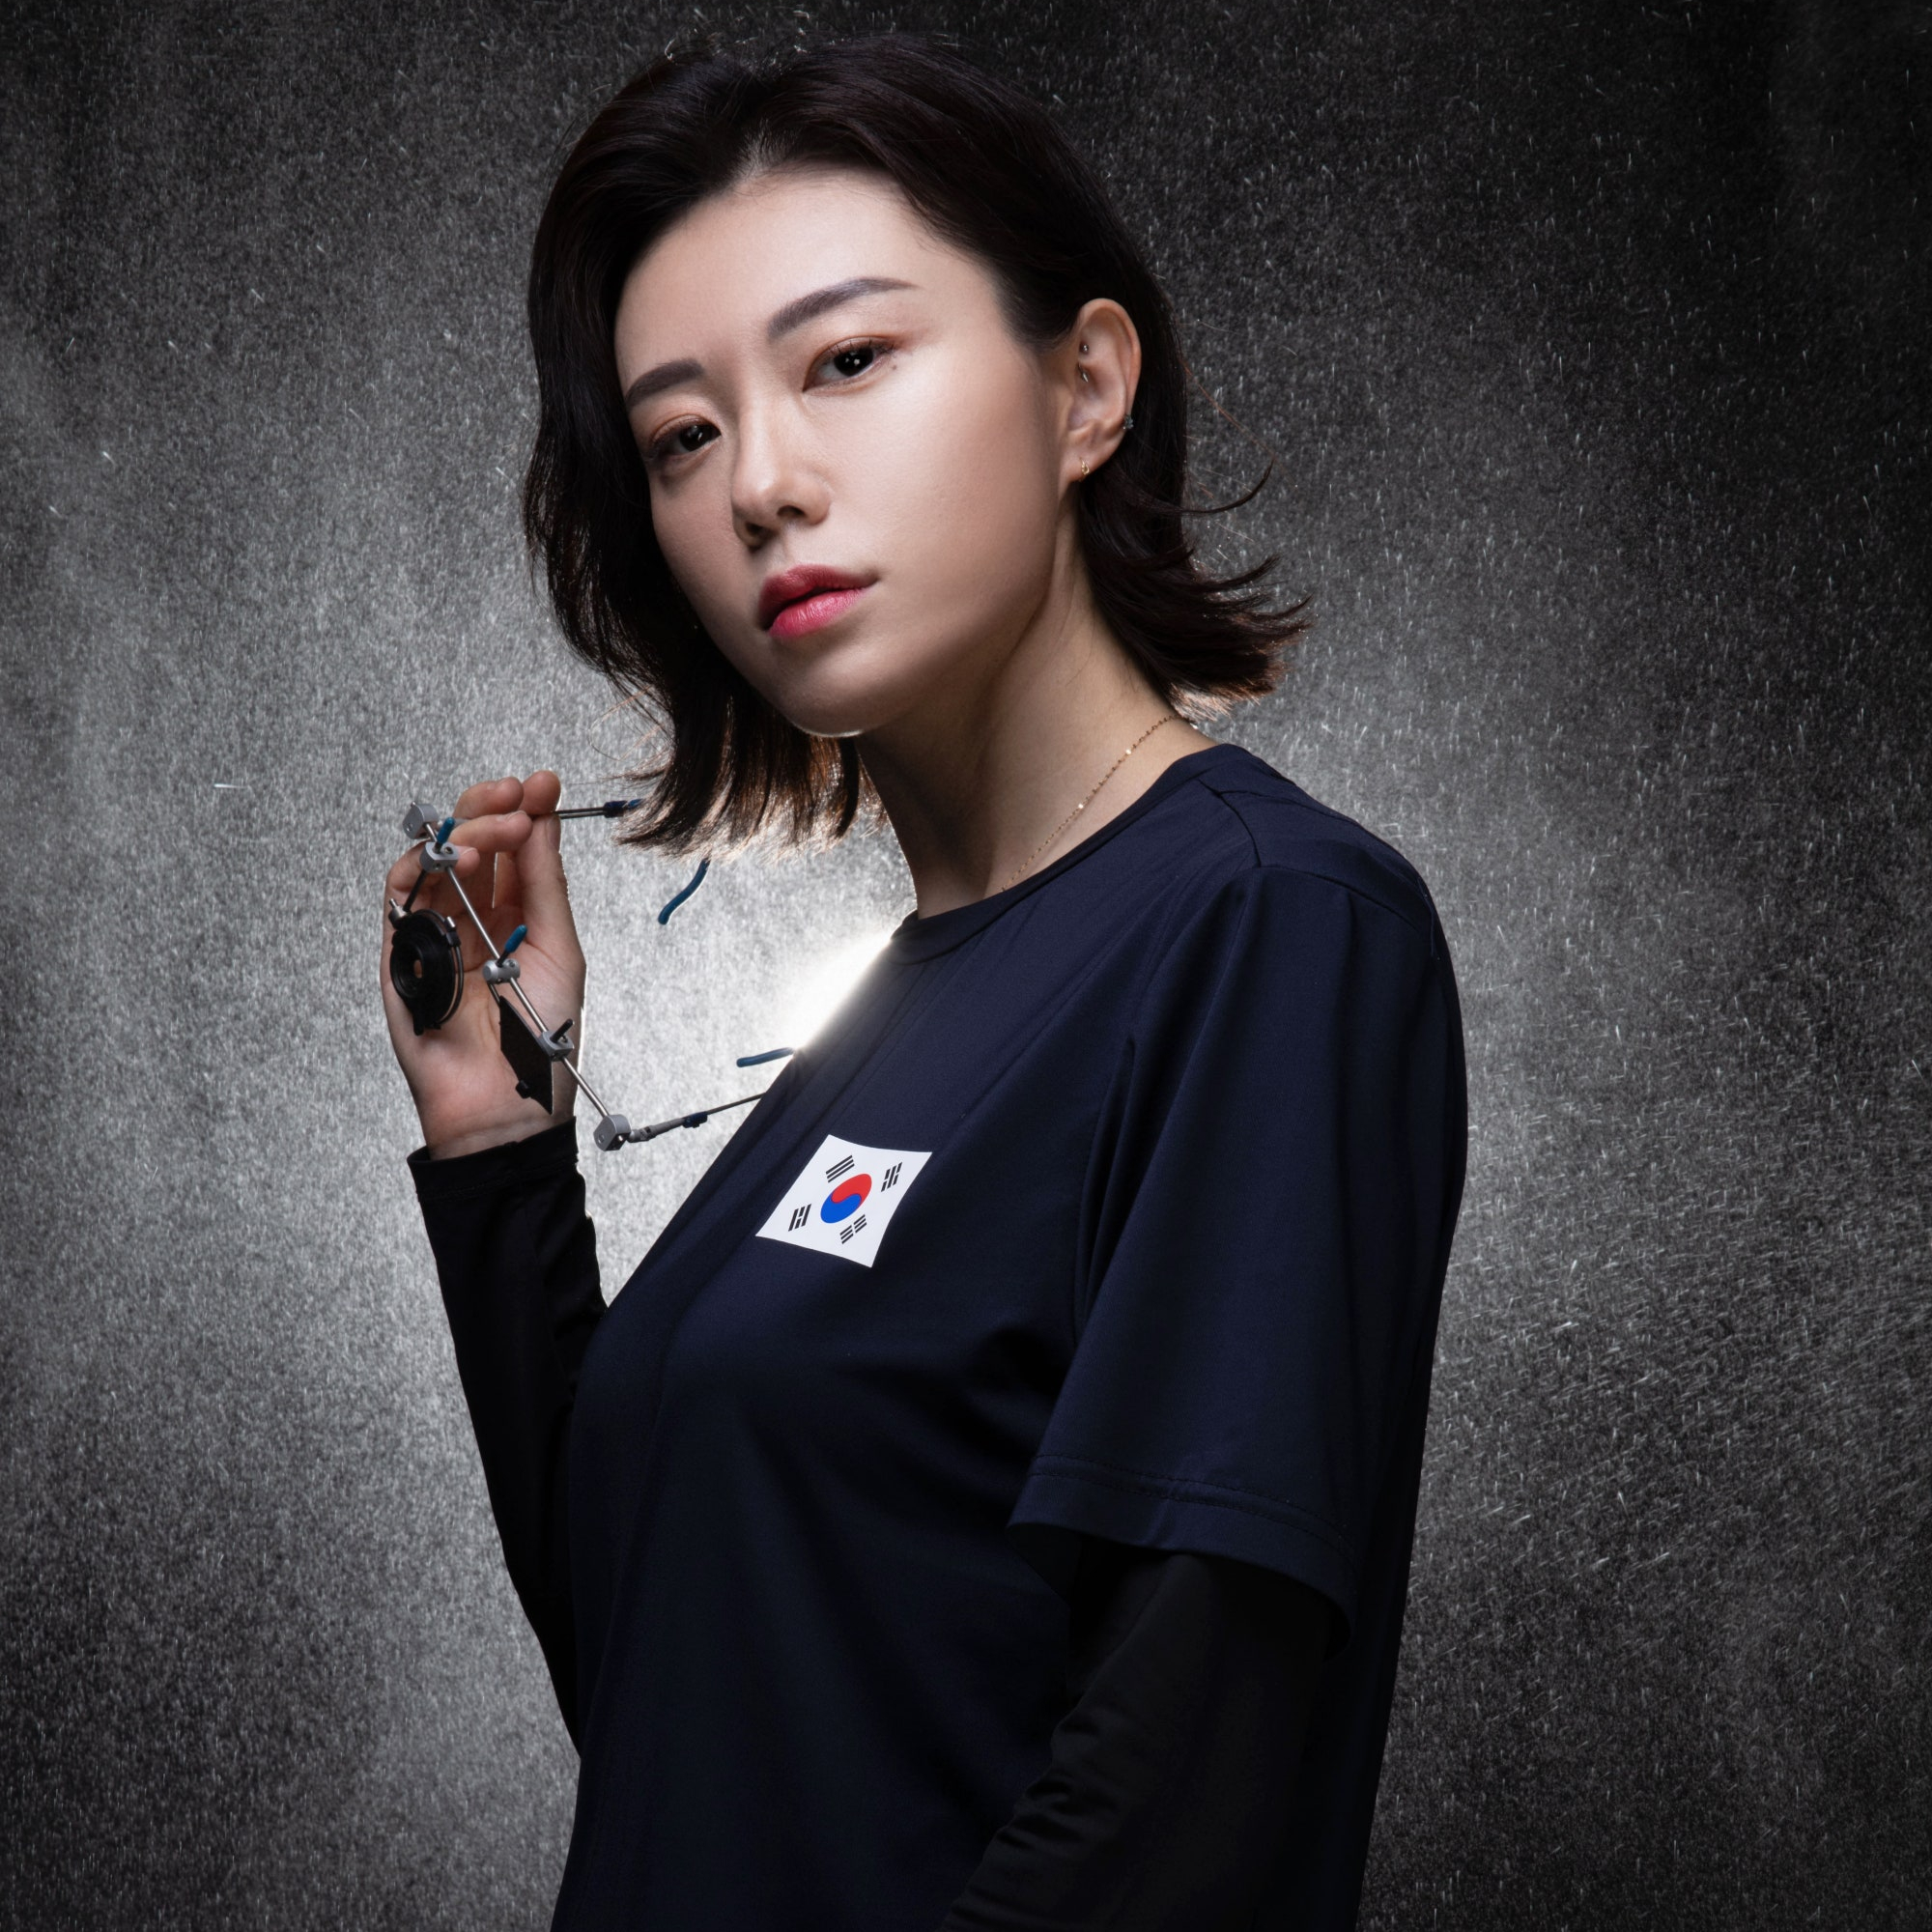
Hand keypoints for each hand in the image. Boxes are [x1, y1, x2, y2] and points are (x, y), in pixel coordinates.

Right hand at [379, 770, 587, 1158]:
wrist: (507, 1107)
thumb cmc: (541, 1042)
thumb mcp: (560, 949)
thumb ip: (544, 884)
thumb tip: (543, 818)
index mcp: (512, 919)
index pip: (510, 851)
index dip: (524, 811)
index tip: (543, 782)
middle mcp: (469, 922)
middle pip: (466, 846)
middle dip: (490, 809)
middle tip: (518, 793)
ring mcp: (432, 936)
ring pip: (431, 862)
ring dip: (466, 833)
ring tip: (502, 827)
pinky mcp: (398, 956)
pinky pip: (398, 897)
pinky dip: (422, 868)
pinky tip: (457, 858)